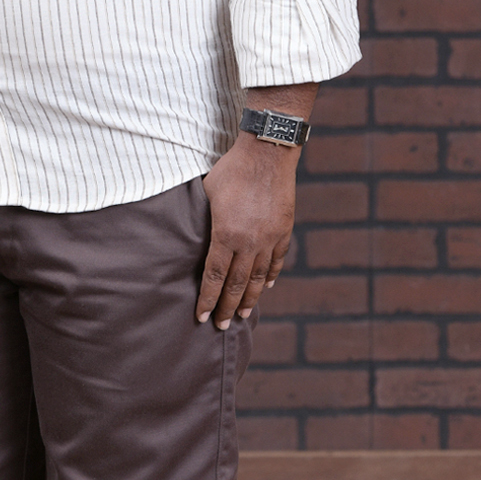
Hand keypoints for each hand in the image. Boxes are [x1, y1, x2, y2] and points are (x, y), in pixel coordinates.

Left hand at [197, 139, 299, 329]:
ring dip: (249, 299)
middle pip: (236, 284)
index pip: (214, 277)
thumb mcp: (207, 195)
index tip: (202, 316)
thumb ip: (204, 222)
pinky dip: (270, 276)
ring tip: (242, 315)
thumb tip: (196, 238)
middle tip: (222, 326)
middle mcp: (249, 242)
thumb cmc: (231, 170)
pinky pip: (276, 260)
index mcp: (226, 235)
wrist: (267, 153)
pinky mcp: (284, 230)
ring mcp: (269, 238)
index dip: (207, 299)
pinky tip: (266, 287)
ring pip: (259, 278)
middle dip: (227, 307)